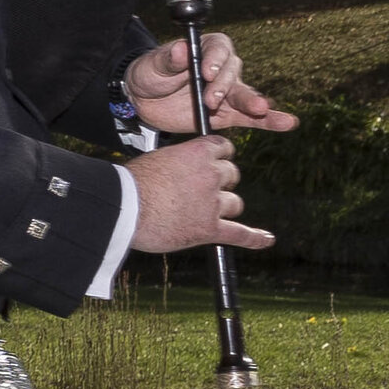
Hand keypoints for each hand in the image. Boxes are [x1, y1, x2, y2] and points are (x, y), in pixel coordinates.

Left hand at [123, 32, 295, 136]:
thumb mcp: (153, 64)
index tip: (205, 72)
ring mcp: (227, 92)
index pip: (219, 49)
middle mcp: (222, 68)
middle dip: (224, 86)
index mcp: (207, 48)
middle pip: (232, 74)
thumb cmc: (150, 73)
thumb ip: (168, 58)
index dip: (214, 60)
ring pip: (244, 96)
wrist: (144, 99)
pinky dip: (269, 121)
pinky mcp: (227, 114)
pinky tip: (287, 122)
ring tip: (261, 109)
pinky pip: (251, 117)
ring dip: (253, 103)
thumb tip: (182, 49)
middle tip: (211, 100)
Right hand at [125, 133, 271, 253]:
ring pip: (234, 204)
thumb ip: (177, 165)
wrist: (123, 208)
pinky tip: (266, 240)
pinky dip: (254, 238)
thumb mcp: (156, 160)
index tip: (216, 162)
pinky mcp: (209, 229)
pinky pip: (239, 234)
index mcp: (198, 153)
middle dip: (222, 183)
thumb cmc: (130, 184)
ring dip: (224, 207)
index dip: (221, 157)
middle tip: (202, 192)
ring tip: (206, 214)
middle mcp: (211, 175)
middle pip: (232, 176)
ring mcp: (212, 204)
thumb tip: (180, 176)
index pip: (224, 148)